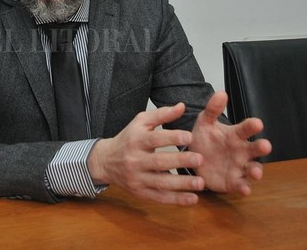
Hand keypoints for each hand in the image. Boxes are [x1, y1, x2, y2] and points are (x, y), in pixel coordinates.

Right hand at [88, 105, 204, 204]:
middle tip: (200, 159)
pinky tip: (193, 199)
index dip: (171, 138)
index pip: (154, 139)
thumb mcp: (140, 122)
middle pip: (158, 162)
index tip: (189, 137)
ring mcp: (137, 178)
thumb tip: (182, 106)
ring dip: (182, 184)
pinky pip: (160, 198)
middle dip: (180, 161)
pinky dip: (177, 200)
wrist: (106, 162)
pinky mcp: (141, 192)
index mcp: (136, 140)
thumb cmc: (128, 139)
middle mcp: (135, 160)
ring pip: (160, 183)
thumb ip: (162, 114)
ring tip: (201, 183)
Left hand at [190, 91, 271, 194]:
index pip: (246, 128)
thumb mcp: (204, 122)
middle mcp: (242, 151)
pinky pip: (241, 185)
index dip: (252, 126)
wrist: (194, 159)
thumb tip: (221, 93)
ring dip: (256, 171)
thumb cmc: (205, 138)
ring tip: (256, 173)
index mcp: (235, 135)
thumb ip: (212, 109)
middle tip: (265, 145)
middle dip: (261, 147)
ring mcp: (239, 167)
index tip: (258, 123)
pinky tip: (245, 189)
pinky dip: (244, 187)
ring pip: (253, 169)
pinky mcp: (233, 182)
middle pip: (255, 149)